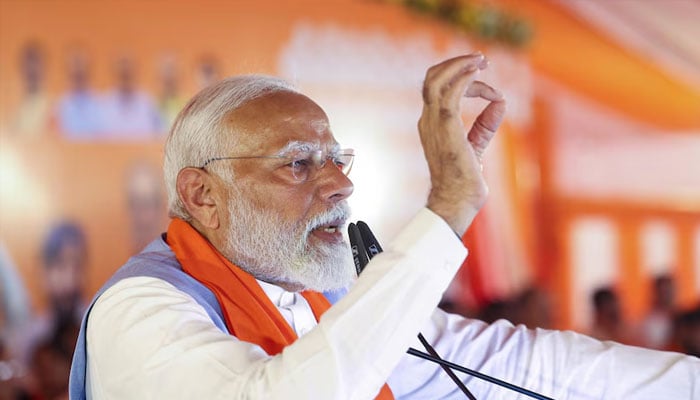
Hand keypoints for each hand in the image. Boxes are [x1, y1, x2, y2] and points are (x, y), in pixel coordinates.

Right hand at [418, 53, 505, 234]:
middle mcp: (428, 121)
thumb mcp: (477, 146)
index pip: (439, 90)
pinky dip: (465, 78)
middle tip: (480, 60)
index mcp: (431, 125)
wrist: (457, 202)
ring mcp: (434, 123)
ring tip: (481, 61)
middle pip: (432, 78)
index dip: (463, 81)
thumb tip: (501, 102)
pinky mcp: (446, 127)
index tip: (490, 90)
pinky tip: (479, 75)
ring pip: (437, 79)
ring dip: (460, 65)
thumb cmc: (465, 181)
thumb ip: (485, 124)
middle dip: (455, 63)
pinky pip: (452, 92)